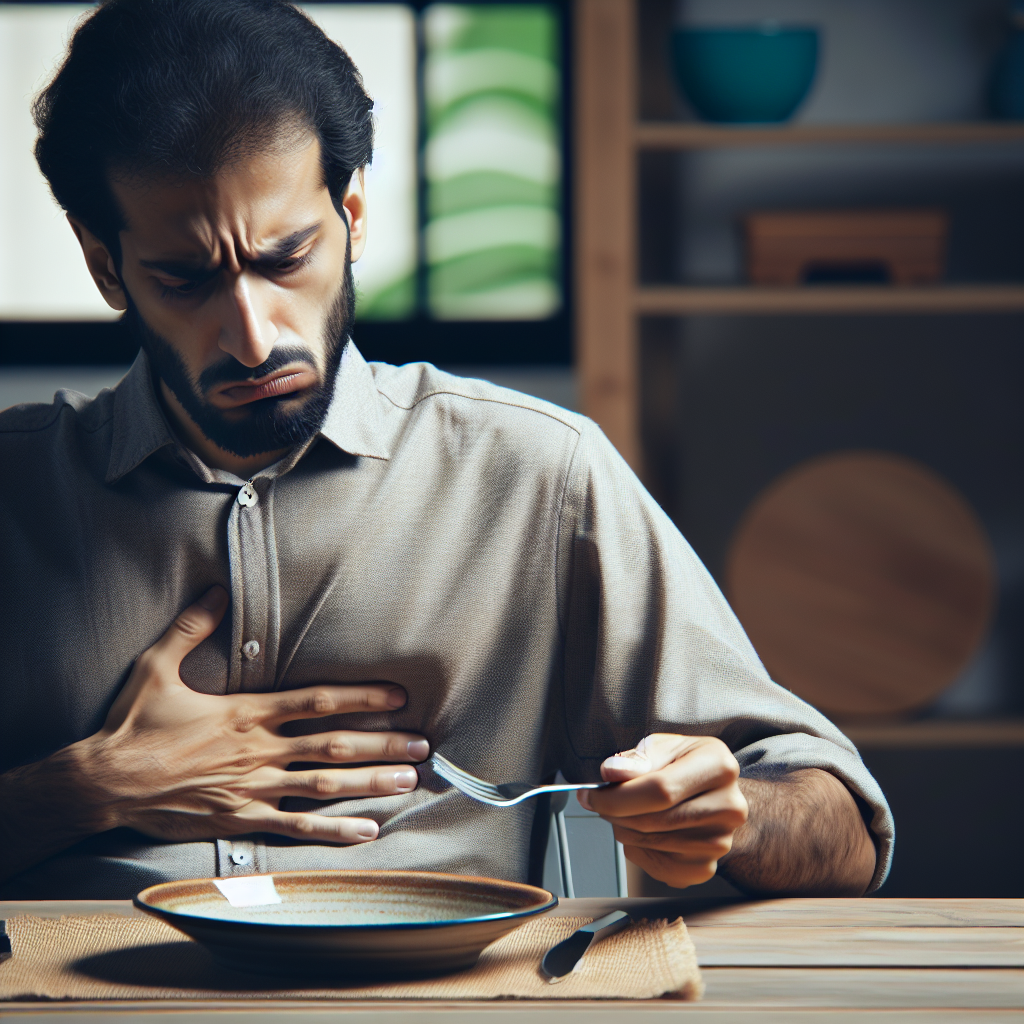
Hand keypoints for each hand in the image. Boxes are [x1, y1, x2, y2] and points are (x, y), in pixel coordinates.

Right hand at [74, 585, 427, 845]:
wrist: (103, 784)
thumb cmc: (133, 725)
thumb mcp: (157, 666)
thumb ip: (192, 627)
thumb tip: (216, 591)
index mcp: (247, 712)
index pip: (318, 701)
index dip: (362, 697)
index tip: (398, 696)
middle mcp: (260, 750)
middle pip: (334, 745)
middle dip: (383, 743)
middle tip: (423, 746)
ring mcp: (253, 787)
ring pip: (324, 786)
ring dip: (371, 783)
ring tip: (409, 780)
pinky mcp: (241, 820)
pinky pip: (295, 826)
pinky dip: (333, 830)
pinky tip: (366, 831)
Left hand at [578, 733, 747, 888]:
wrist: (712, 794)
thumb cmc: (684, 766)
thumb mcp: (663, 747)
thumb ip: (636, 759)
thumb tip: (612, 772)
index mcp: (718, 766)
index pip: (660, 790)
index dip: (618, 796)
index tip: (592, 795)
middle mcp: (729, 807)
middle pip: (652, 821)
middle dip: (615, 813)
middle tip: (602, 802)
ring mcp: (720, 842)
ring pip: (649, 844)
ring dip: (624, 829)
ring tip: (628, 812)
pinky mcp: (706, 868)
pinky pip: (655, 867)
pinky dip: (639, 851)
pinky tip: (644, 832)